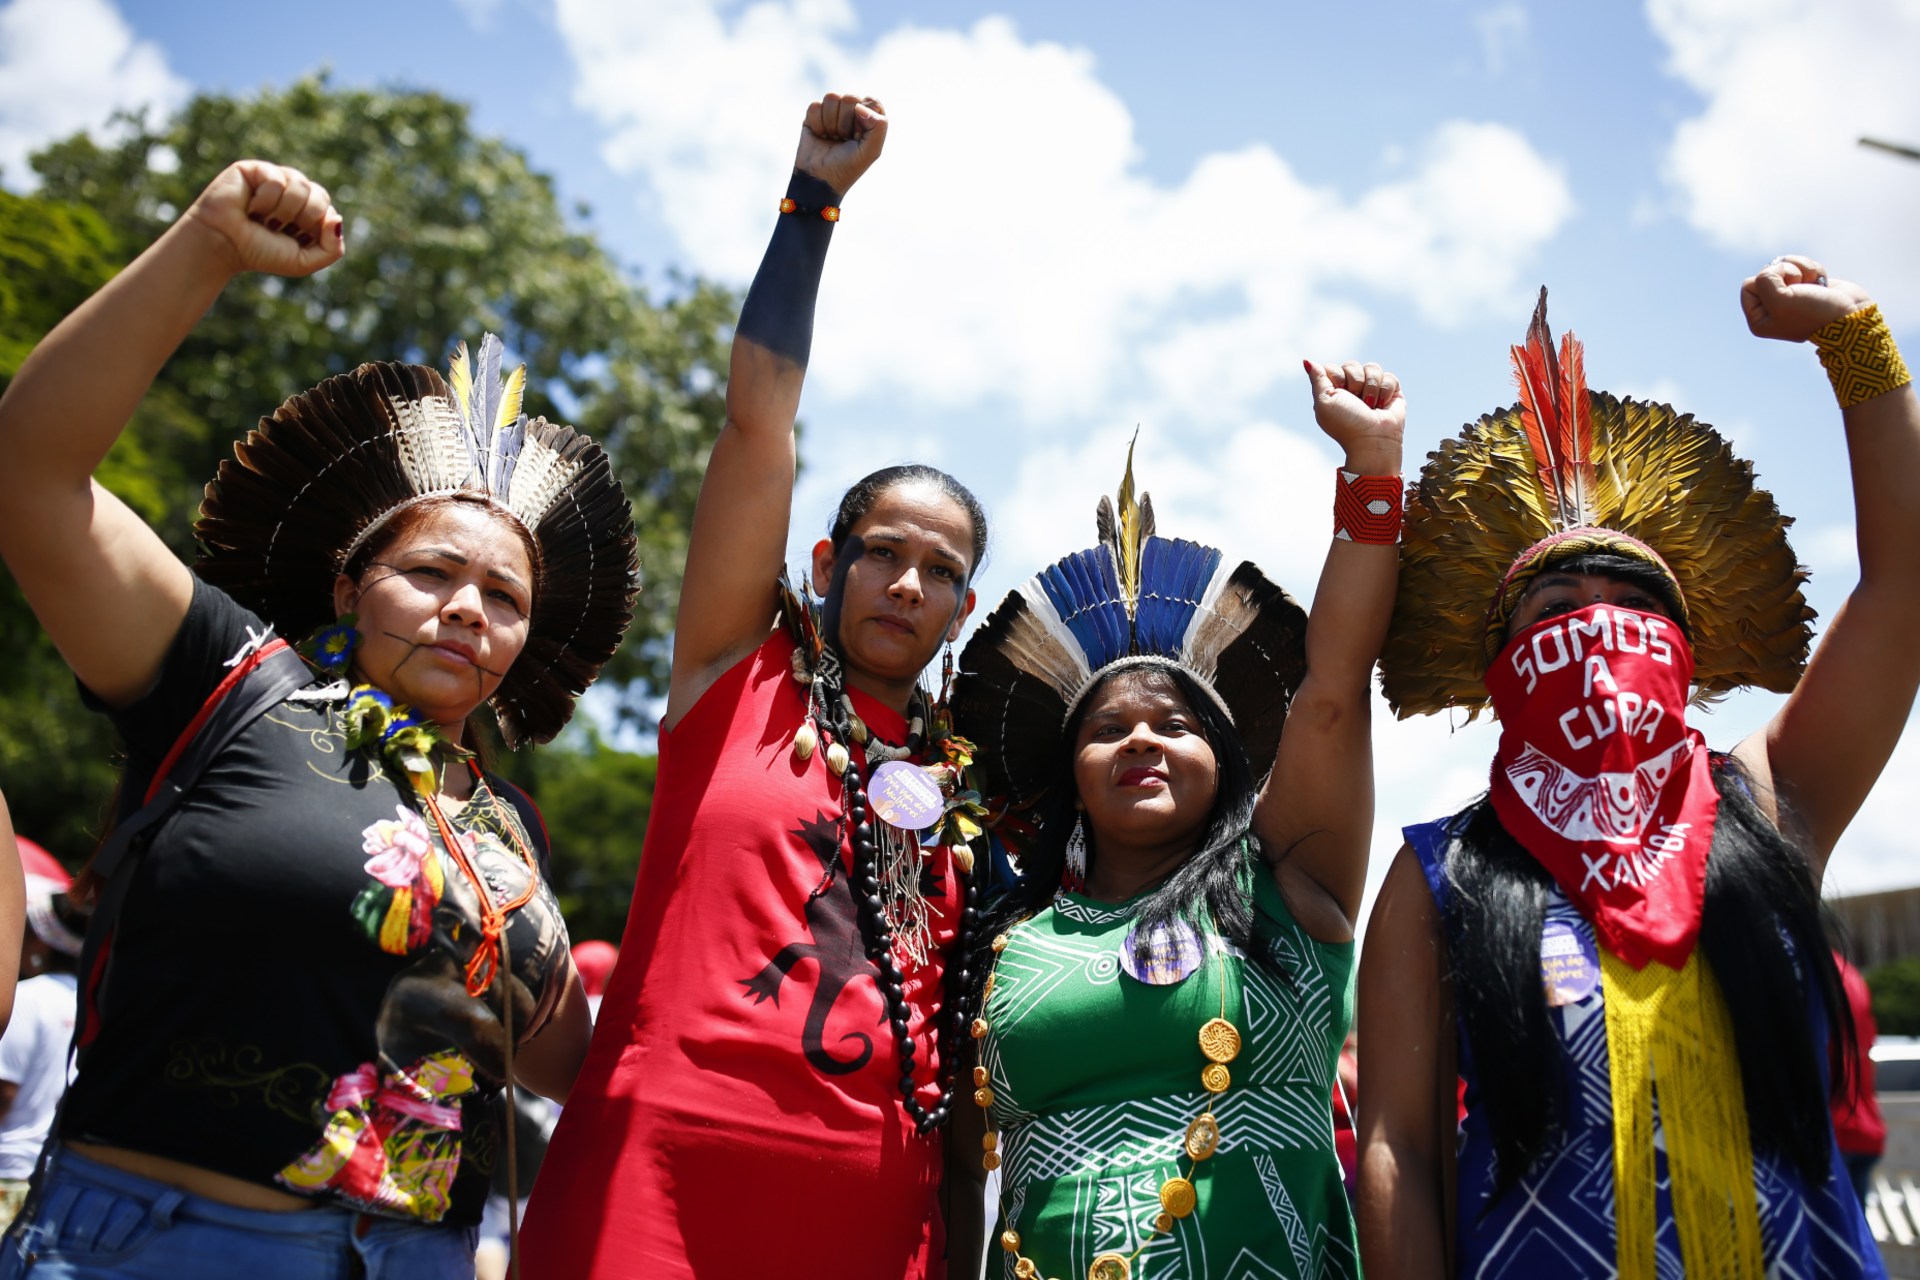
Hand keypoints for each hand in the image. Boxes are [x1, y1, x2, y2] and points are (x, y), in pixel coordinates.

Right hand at [182, 160, 344, 277]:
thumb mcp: (304, 261)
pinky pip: (276, 181)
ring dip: (282, 212)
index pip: (328, 211)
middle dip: (301, 219)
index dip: (312, 229)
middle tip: (277, 228)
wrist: (224, 245)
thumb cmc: (261, 253)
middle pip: (319, 196)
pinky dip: (264, 201)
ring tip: (262, 218)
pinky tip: (250, 207)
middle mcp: (295, 192)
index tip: (291, 239)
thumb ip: (332, 249)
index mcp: (308, 212)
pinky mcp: (257, 169)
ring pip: (301, 186)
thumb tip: (337, 218)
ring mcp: (277, 179)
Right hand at [795, 93, 887, 197]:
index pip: (872, 101)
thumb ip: (878, 126)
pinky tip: (820, 136)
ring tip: (832, 138)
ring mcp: (833, 112)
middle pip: (850, 97)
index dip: (864, 118)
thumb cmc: (848, 167)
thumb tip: (859, 106)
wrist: (819, 179)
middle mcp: (853, 112)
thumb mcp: (871, 151)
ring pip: (831, 97)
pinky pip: (815, 106)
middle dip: (845, 122)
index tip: (859, 137)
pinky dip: (816, 124)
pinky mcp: (814, 114)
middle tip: (844, 139)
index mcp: (871, 119)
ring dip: (830, 123)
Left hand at [1305, 359, 1404, 472]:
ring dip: (1371, 388)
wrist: (1373, 439)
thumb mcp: (1324, 401)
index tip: (1340, 393)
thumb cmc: (1346, 424)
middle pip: (1352, 364)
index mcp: (1334, 391)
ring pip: (1372, 367)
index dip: (1337, 377)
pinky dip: (1386, 391)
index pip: (1333, 367)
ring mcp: (1372, 389)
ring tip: (1371, 406)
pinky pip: (1389, 376)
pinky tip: (1382, 405)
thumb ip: (1317, 379)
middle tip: (1356, 401)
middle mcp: (1352, 388)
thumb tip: (1306, 361)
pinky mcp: (1391, 391)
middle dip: (1355, 382)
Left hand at [1741, 255, 1871, 342]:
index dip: (1766, 281)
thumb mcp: (1779, 300)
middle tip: (1800, 286)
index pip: (1748, 285)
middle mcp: (1772, 308)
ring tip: (1812, 283)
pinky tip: (1822, 283)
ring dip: (1802, 268)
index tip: (1785, 291)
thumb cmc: (1813, 312)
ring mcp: (1792, 296)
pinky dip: (1814, 270)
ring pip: (1787, 265)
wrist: (1850, 316)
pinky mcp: (1809, 285)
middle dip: (1787, 272)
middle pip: (1768, 272)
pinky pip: (1804, 265)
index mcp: (1759, 319)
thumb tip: (1775, 267)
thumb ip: (1765, 280)